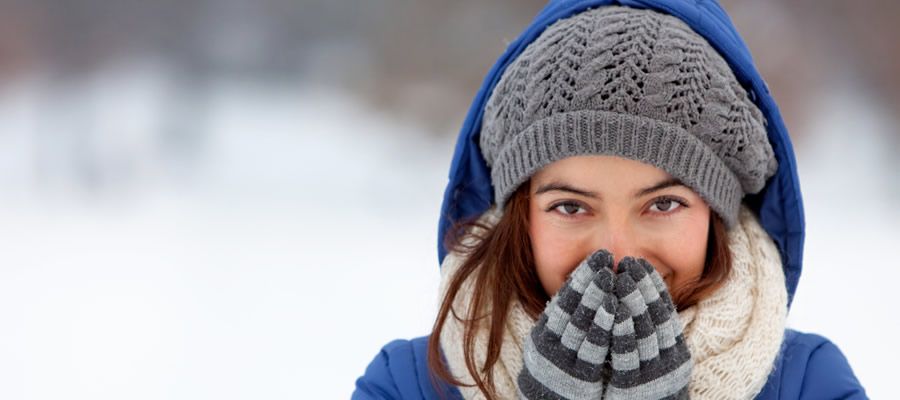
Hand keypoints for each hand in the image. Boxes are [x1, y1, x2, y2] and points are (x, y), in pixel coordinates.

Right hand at [518, 250, 617, 399]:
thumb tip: (585, 285)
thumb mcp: (555, 343)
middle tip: (604, 260)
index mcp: (545, 332)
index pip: (564, 298)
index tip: (597, 258)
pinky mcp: (577, 378)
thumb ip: (567, 320)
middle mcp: (550, 343)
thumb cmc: (559, 370)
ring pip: (579, 325)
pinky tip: (614, 311)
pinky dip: (602, 328)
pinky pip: (592, 350)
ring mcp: (563, 360)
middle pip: (571, 307)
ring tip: (609, 278)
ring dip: (595, 300)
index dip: (581, 276)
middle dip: (589, 282)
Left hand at [605, 257, 690, 399]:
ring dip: (633, 303)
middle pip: (656, 317)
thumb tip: (639, 297)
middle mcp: (668, 360)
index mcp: (674, 351)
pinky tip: (615, 312)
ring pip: (644, 333)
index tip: (640, 263)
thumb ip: (649, 333)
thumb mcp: (654, 360)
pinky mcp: (635, 388)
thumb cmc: (646, 389)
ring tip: (622, 278)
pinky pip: (628, 357)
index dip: (653, 286)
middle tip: (629, 263)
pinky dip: (623, 333)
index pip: (665, 311)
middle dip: (642, 288)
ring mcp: (653, 374)